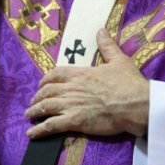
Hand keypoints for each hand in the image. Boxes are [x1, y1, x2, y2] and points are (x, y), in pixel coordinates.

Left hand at [25, 29, 148, 138]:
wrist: (136, 104)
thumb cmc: (129, 83)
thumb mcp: (118, 60)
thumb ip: (107, 46)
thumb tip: (101, 30)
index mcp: (80, 73)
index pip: (56, 74)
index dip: (46, 80)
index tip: (42, 84)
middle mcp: (71, 88)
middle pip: (47, 91)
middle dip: (37, 97)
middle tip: (34, 102)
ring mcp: (71, 105)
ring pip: (45, 107)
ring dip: (34, 111)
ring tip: (29, 115)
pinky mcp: (74, 121)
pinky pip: (51, 125)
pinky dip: (39, 130)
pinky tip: (31, 133)